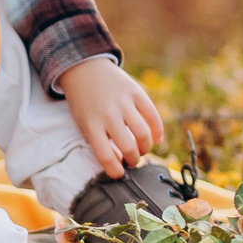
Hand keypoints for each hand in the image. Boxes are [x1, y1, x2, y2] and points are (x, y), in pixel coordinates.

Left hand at [61, 58, 163, 177]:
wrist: (84, 69)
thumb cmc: (84, 103)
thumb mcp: (83, 124)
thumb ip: (98, 143)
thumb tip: (119, 163)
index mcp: (91, 124)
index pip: (105, 156)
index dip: (115, 171)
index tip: (119, 173)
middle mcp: (108, 114)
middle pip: (128, 147)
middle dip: (134, 160)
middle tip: (132, 161)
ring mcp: (123, 102)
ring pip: (144, 133)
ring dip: (146, 148)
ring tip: (142, 150)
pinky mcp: (136, 92)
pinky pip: (153, 115)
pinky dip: (158, 131)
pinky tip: (156, 139)